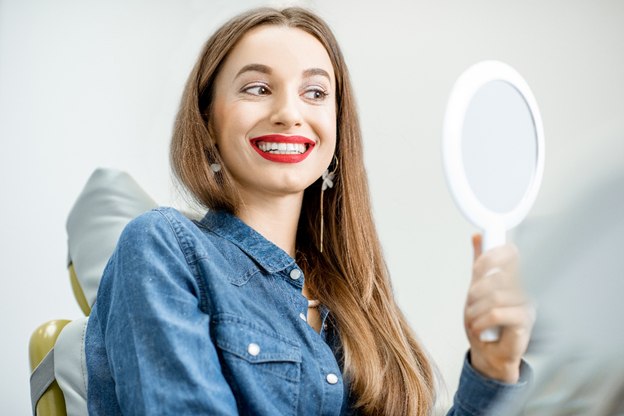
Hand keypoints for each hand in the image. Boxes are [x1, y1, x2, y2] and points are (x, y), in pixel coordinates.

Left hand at [464, 234, 534, 382]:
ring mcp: (527, 304)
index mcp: (514, 277)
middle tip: (472, 304)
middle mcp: (524, 288)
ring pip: (494, 296)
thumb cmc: (486, 322)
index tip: (477, 269)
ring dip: (475, 310)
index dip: (492, 256)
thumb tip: (477, 236)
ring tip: (474, 319)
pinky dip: (480, 322)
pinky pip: (496, 314)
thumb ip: (480, 265)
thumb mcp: (478, 289)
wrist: (489, 353)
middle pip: (498, 275)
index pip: (511, 253)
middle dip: (476, 291)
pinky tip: (479, 328)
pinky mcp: (525, 322)